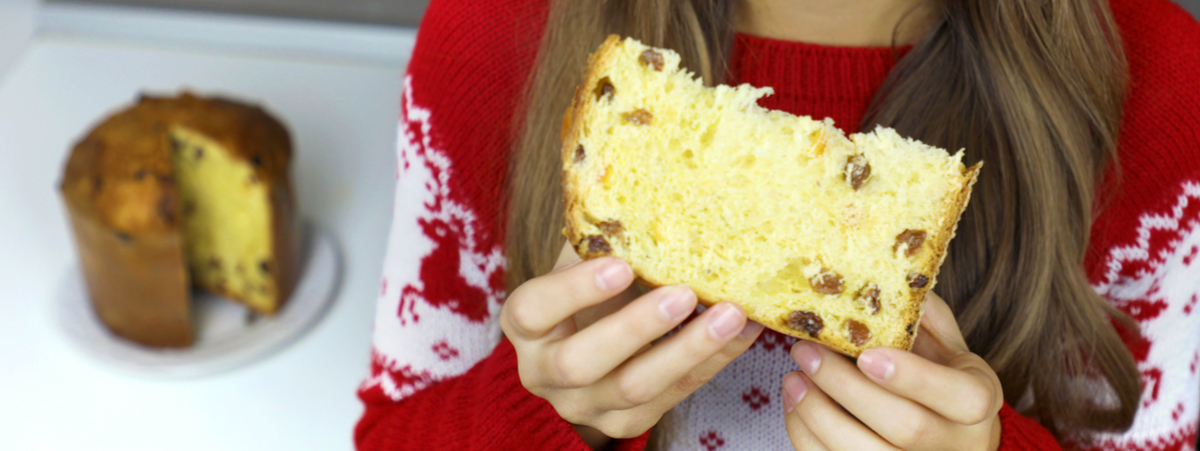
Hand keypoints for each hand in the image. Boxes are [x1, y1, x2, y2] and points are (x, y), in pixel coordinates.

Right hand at [500, 243, 764, 448]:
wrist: (593, 349)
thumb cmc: (591, 290)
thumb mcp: (584, 262)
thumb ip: (602, 237)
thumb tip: (648, 188)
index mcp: (525, 326)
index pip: (533, 310)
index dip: (574, 290)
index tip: (621, 264)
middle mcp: (543, 373)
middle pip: (581, 362)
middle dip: (636, 328)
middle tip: (685, 294)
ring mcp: (583, 406)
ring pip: (634, 389)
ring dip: (687, 349)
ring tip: (731, 314)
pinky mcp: (624, 424)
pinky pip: (672, 397)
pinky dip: (712, 362)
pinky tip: (744, 331)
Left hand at [782, 292, 1002, 449]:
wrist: (949, 439)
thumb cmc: (941, 381)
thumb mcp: (947, 345)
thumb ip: (922, 317)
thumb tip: (878, 279)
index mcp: (979, 402)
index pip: (961, 397)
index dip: (911, 377)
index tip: (865, 353)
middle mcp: (956, 444)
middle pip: (905, 427)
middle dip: (847, 388)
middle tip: (806, 351)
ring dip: (819, 415)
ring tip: (793, 378)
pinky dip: (807, 436)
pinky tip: (795, 404)